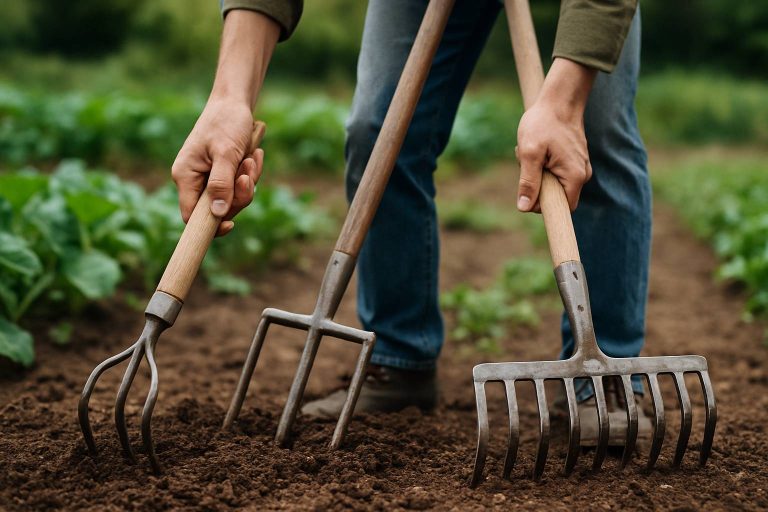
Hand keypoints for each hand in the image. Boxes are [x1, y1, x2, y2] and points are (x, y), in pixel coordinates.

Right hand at [171, 99, 262, 235]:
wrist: (234, 101)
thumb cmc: (227, 122)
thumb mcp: (226, 153)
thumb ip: (221, 184)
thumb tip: (217, 214)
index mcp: (185, 176)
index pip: (191, 216)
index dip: (210, 225)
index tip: (231, 225)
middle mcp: (194, 180)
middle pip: (218, 209)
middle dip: (239, 194)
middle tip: (248, 171)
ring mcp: (209, 177)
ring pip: (233, 198)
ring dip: (248, 181)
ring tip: (252, 157)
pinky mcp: (223, 173)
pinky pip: (240, 186)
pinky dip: (250, 173)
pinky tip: (255, 155)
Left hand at [515, 58, 595, 212]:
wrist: (559, 99)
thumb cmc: (543, 123)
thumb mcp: (529, 153)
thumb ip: (528, 182)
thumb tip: (524, 208)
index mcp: (574, 177)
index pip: (560, 209)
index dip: (542, 207)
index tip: (529, 191)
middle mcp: (582, 175)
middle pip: (555, 197)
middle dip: (536, 185)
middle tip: (528, 162)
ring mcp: (580, 168)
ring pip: (553, 184)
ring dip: (537, 173)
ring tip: (532, 152)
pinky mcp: (574, 161)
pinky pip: (556, 173)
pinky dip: (543, 165)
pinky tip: (538, 149)